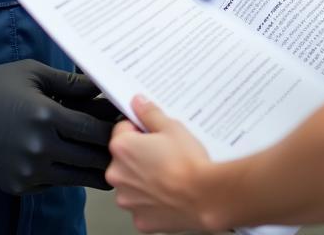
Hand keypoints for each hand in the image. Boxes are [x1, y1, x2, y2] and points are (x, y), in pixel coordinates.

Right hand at [0, 60, 114, 193]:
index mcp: (46, 117)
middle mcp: (40, 148)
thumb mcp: (33, 74)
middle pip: (90, 158)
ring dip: (93, 169)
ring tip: (107, 161)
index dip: (113, 129)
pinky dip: (65, 175)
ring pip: (76, 178)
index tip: (124, 125)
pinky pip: (54, 184)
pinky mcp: (19, 185)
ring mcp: (29, 171)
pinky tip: (72, 163)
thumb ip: (70, 82)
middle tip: (124, 146)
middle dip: (109, 151)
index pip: (93, 130)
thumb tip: (100, 85)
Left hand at [108, 96, 213, 231]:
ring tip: (168, 175)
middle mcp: (117, 175)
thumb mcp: (171, 127)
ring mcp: (127, 200)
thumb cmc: (188, 164)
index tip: (153, 135)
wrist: (205, 197)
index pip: (122, 129)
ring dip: (144, 179)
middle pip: (125, 158)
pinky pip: (142, 206)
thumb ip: (149, 113)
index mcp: (122, 148)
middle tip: (164, 155)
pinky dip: (152, 201)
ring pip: (132, 183)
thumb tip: (138, 103)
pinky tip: (169, 193)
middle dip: (140, 155)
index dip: (140, 129)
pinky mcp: (140, 220)